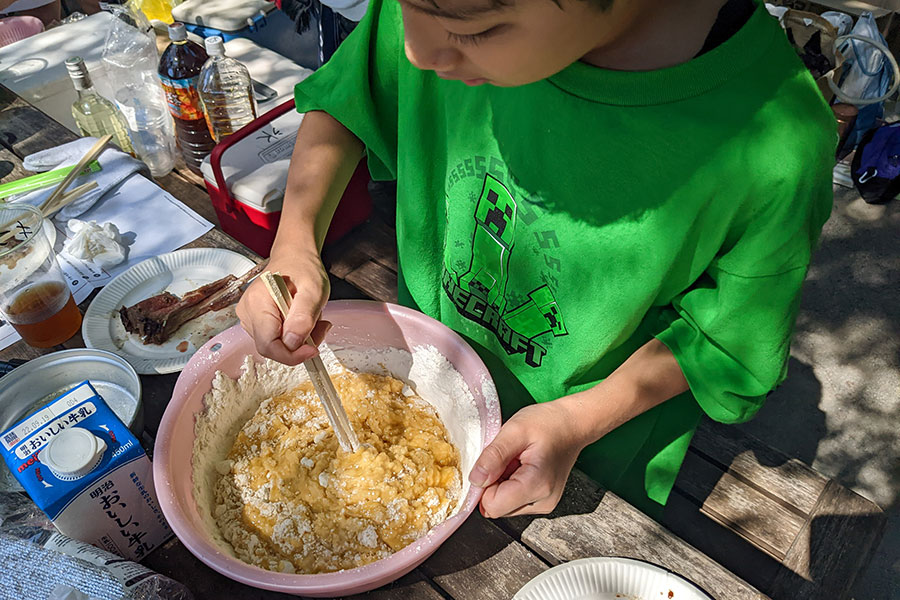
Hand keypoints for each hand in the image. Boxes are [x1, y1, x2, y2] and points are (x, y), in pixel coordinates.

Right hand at [236, 249, 330, 364]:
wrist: (294, 257)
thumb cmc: (303, 268)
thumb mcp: (313, 291)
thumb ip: (303, 318)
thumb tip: (292, 343)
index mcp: (258, 303)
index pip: (268, 345)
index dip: (291, 355)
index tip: (313, 350)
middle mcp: (247, 312)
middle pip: (272, 347)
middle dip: (299, 346)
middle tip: (320, 327)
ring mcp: (249, 317)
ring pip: (275, 345)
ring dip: (299, 340)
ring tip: (313, 318)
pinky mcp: (256, 321)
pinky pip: (275, 338)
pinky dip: (293, 335)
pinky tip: (302, 319)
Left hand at [469, 399, 587, 517]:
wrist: (573, 424)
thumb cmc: (548, 423)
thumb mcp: (514, 430)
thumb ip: (493, 456)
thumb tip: (475, 480)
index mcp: (536, 485)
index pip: (492, 505)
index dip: (485, 484)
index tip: (493, 463)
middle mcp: (543, 501)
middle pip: (497, 508)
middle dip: (494, 483)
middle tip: (508, 459)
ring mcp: (545, 504)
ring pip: (504, 505)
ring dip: (502, 484)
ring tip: (517, 461)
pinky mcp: (543, 501)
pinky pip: (514, 501)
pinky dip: (511, 485)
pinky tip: (521, 467)